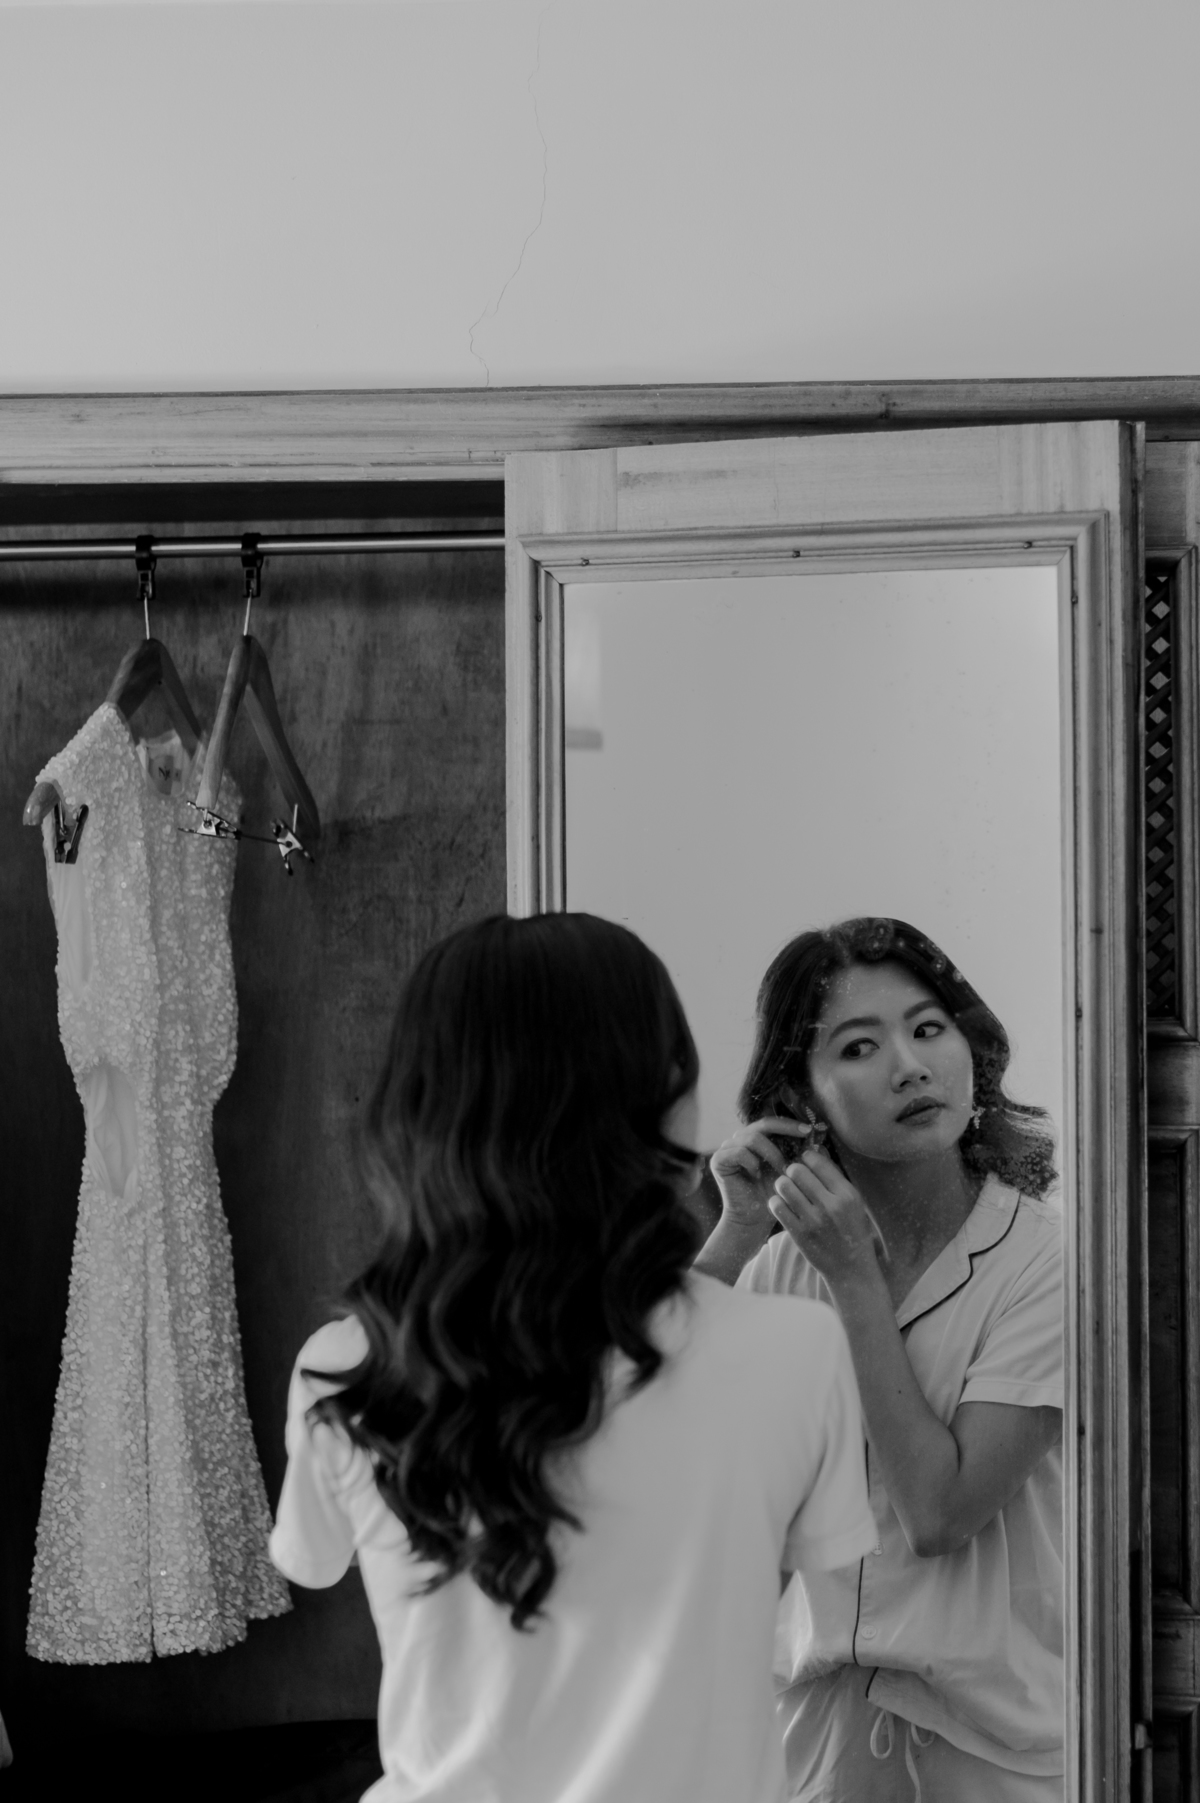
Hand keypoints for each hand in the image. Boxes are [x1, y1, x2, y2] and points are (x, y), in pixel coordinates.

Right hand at [710, 1117, 815, 1228]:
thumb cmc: (774, 1196)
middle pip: (763, 1124)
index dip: (790, 1124)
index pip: (773, 1123)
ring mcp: (727, 1148)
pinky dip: (752, 1163)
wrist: (754, 1219)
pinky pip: (739, 1152)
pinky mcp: (718, 1160)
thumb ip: (802, 1157)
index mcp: (756, 1139)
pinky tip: (758, 1176)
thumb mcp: (791, 1173)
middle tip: (803, 1135)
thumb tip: (820, 1142)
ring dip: (772, 1153)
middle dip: (786, 1129)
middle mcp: (740, 1139)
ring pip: (752, 1138)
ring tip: (782, 1170)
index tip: (810, 1130)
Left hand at [771, 1147, 882, 1291]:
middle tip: (794, 1176)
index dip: (807, 1157)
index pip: (818, 1162)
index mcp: (848, 1195)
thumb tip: (816, 1150)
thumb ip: (835, 1177)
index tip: (805, 1161)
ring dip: (783, 1184)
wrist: (851, 1269)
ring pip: (784, 1185)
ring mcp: (813, 1221)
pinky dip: (777, 1202)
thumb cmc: (853, 1231)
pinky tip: (784, 1205)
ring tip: (788, 1190)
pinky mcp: (799, 1234)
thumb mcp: (854, 1203)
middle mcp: (831, 1206)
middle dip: (793, 1170)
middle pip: (797, 1171)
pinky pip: (776, 1206)